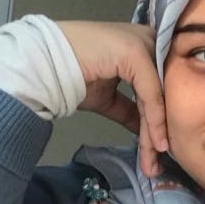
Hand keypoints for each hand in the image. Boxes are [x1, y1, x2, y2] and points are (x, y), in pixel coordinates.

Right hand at [57, 21, 167, 175]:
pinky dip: (154, 120)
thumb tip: (149, 131)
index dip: (162, 120)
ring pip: (159, 96)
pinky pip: (151, 93)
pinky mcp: (136, 52)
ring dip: (156, 132)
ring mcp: (144, 44)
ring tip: (154, 160)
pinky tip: (155, 143)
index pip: (161, 87)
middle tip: (158, 162)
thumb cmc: (70, 75)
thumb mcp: (108, 97)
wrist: (41, 64)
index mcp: (145, 46)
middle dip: (161, 130)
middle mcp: (149, 41)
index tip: (161, 150)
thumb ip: (131, 110)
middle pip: (163, 92)